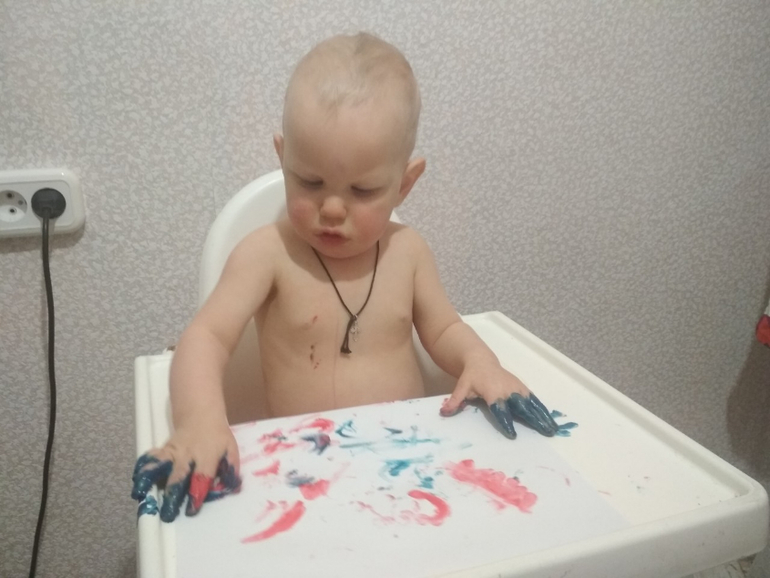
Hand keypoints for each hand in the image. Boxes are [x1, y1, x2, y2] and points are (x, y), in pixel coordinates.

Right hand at [131, 420, 240, 521]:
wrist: (200, 415)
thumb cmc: (218, 437)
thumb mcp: (231, 449)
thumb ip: (231, 469)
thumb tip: (233, 488)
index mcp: (207, 457)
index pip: (202, 477)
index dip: (197, 493)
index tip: (191, 510)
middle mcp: (188, 455)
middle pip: (178, 476)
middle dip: (172, 495)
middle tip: (167, 514)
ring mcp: (173, 452)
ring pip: (160, 466)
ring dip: (150, 479)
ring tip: (141, 494)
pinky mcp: (163, 450)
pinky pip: (151, 459)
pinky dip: (142, 469)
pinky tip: (135, 481)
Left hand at [439, 361, 557, 438]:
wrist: (481, 360)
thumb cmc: (471, 376)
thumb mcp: (462, 387)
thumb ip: (455, 400)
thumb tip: (444, 412)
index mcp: (493, 391)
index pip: (500, 408)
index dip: (506, 420)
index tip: (513, 434)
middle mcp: (507, 389)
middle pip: (521, 406)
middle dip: (533, 419)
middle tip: (544, 432)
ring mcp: (516, 388)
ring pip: (531, 404)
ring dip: (542, 416)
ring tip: (552, 430)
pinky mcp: (521, 387)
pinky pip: (533, 400)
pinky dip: (542, 410)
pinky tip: (550, 420)